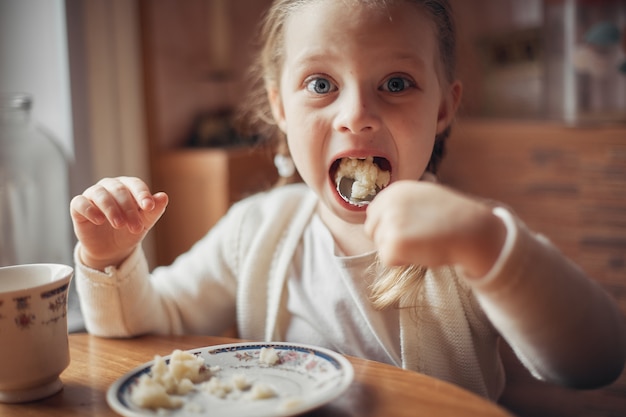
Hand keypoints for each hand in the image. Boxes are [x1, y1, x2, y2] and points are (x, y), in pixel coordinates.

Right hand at [69, 177, 168, 270]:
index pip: (135, 184)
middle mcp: (109, 187)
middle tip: (136, 227)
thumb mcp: (144, 223)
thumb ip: (154, 210)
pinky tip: (98, 220)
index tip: (149, 206)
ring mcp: (92, 195)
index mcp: (127, 186)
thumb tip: (164, 197)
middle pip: (119, 190)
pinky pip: (80, 203)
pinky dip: (89, 209)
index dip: (142, 194)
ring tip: (120, 224)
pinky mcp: (78, 207)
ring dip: (111, 209)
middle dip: (129, 209)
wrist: (112, 249)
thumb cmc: (129, 230)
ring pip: (100, 194)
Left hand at [364, 180, 505, 278]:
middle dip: (388, 239)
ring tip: (423, 243)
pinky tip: (422, 251)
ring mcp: (390, 222)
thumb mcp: (424, 196)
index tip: (410, 229)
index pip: (374, 214)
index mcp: (395, 190)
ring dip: (398, 250)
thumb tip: (382, 216)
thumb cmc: (453, 217)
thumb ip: (401, 203)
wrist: (472, 230)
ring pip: (380, 246)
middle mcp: (388, 202)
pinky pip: (388, 260)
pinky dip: (402, 261)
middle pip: (372, 230)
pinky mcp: (393, 243)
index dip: (389, 226)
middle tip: (416, 239)